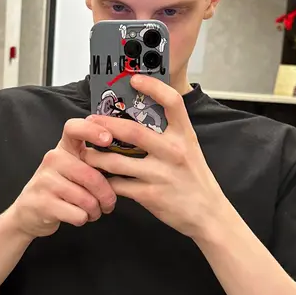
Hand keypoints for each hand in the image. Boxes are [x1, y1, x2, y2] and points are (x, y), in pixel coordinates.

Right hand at [11, 119, 116, 238]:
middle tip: (108, 204)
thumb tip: (124, 162)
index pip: (74, 128)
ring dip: (95, 211)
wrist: (29, 213)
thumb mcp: (74, 169)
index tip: (108, 139)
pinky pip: (78, 214)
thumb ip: (93, 162)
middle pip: (91, 176)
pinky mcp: (42, 203)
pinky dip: (84, 219)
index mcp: (64, 148)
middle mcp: (53, 159)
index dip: (93, 130)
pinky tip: (78, 216)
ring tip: (91, 211)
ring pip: (87, 199)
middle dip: (107, 195)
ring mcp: (45, 181)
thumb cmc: (61, 189)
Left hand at [82, 75, 226, 240]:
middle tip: (90, 122)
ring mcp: (161, 174)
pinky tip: (99, 178)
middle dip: (105, 125)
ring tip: (86, 154)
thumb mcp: (190, 150)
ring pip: (117, 162)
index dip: (152, 87)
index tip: (134, 80)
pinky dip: (105, 181)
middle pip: (133, 131)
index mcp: (185, 136)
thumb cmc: (195, 179)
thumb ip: (170, 133)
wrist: (209, 214)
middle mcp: (174, 152)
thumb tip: (142, 114)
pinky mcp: (150, 195)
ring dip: (96, 157)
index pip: (172, 101)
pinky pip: (119, 185)